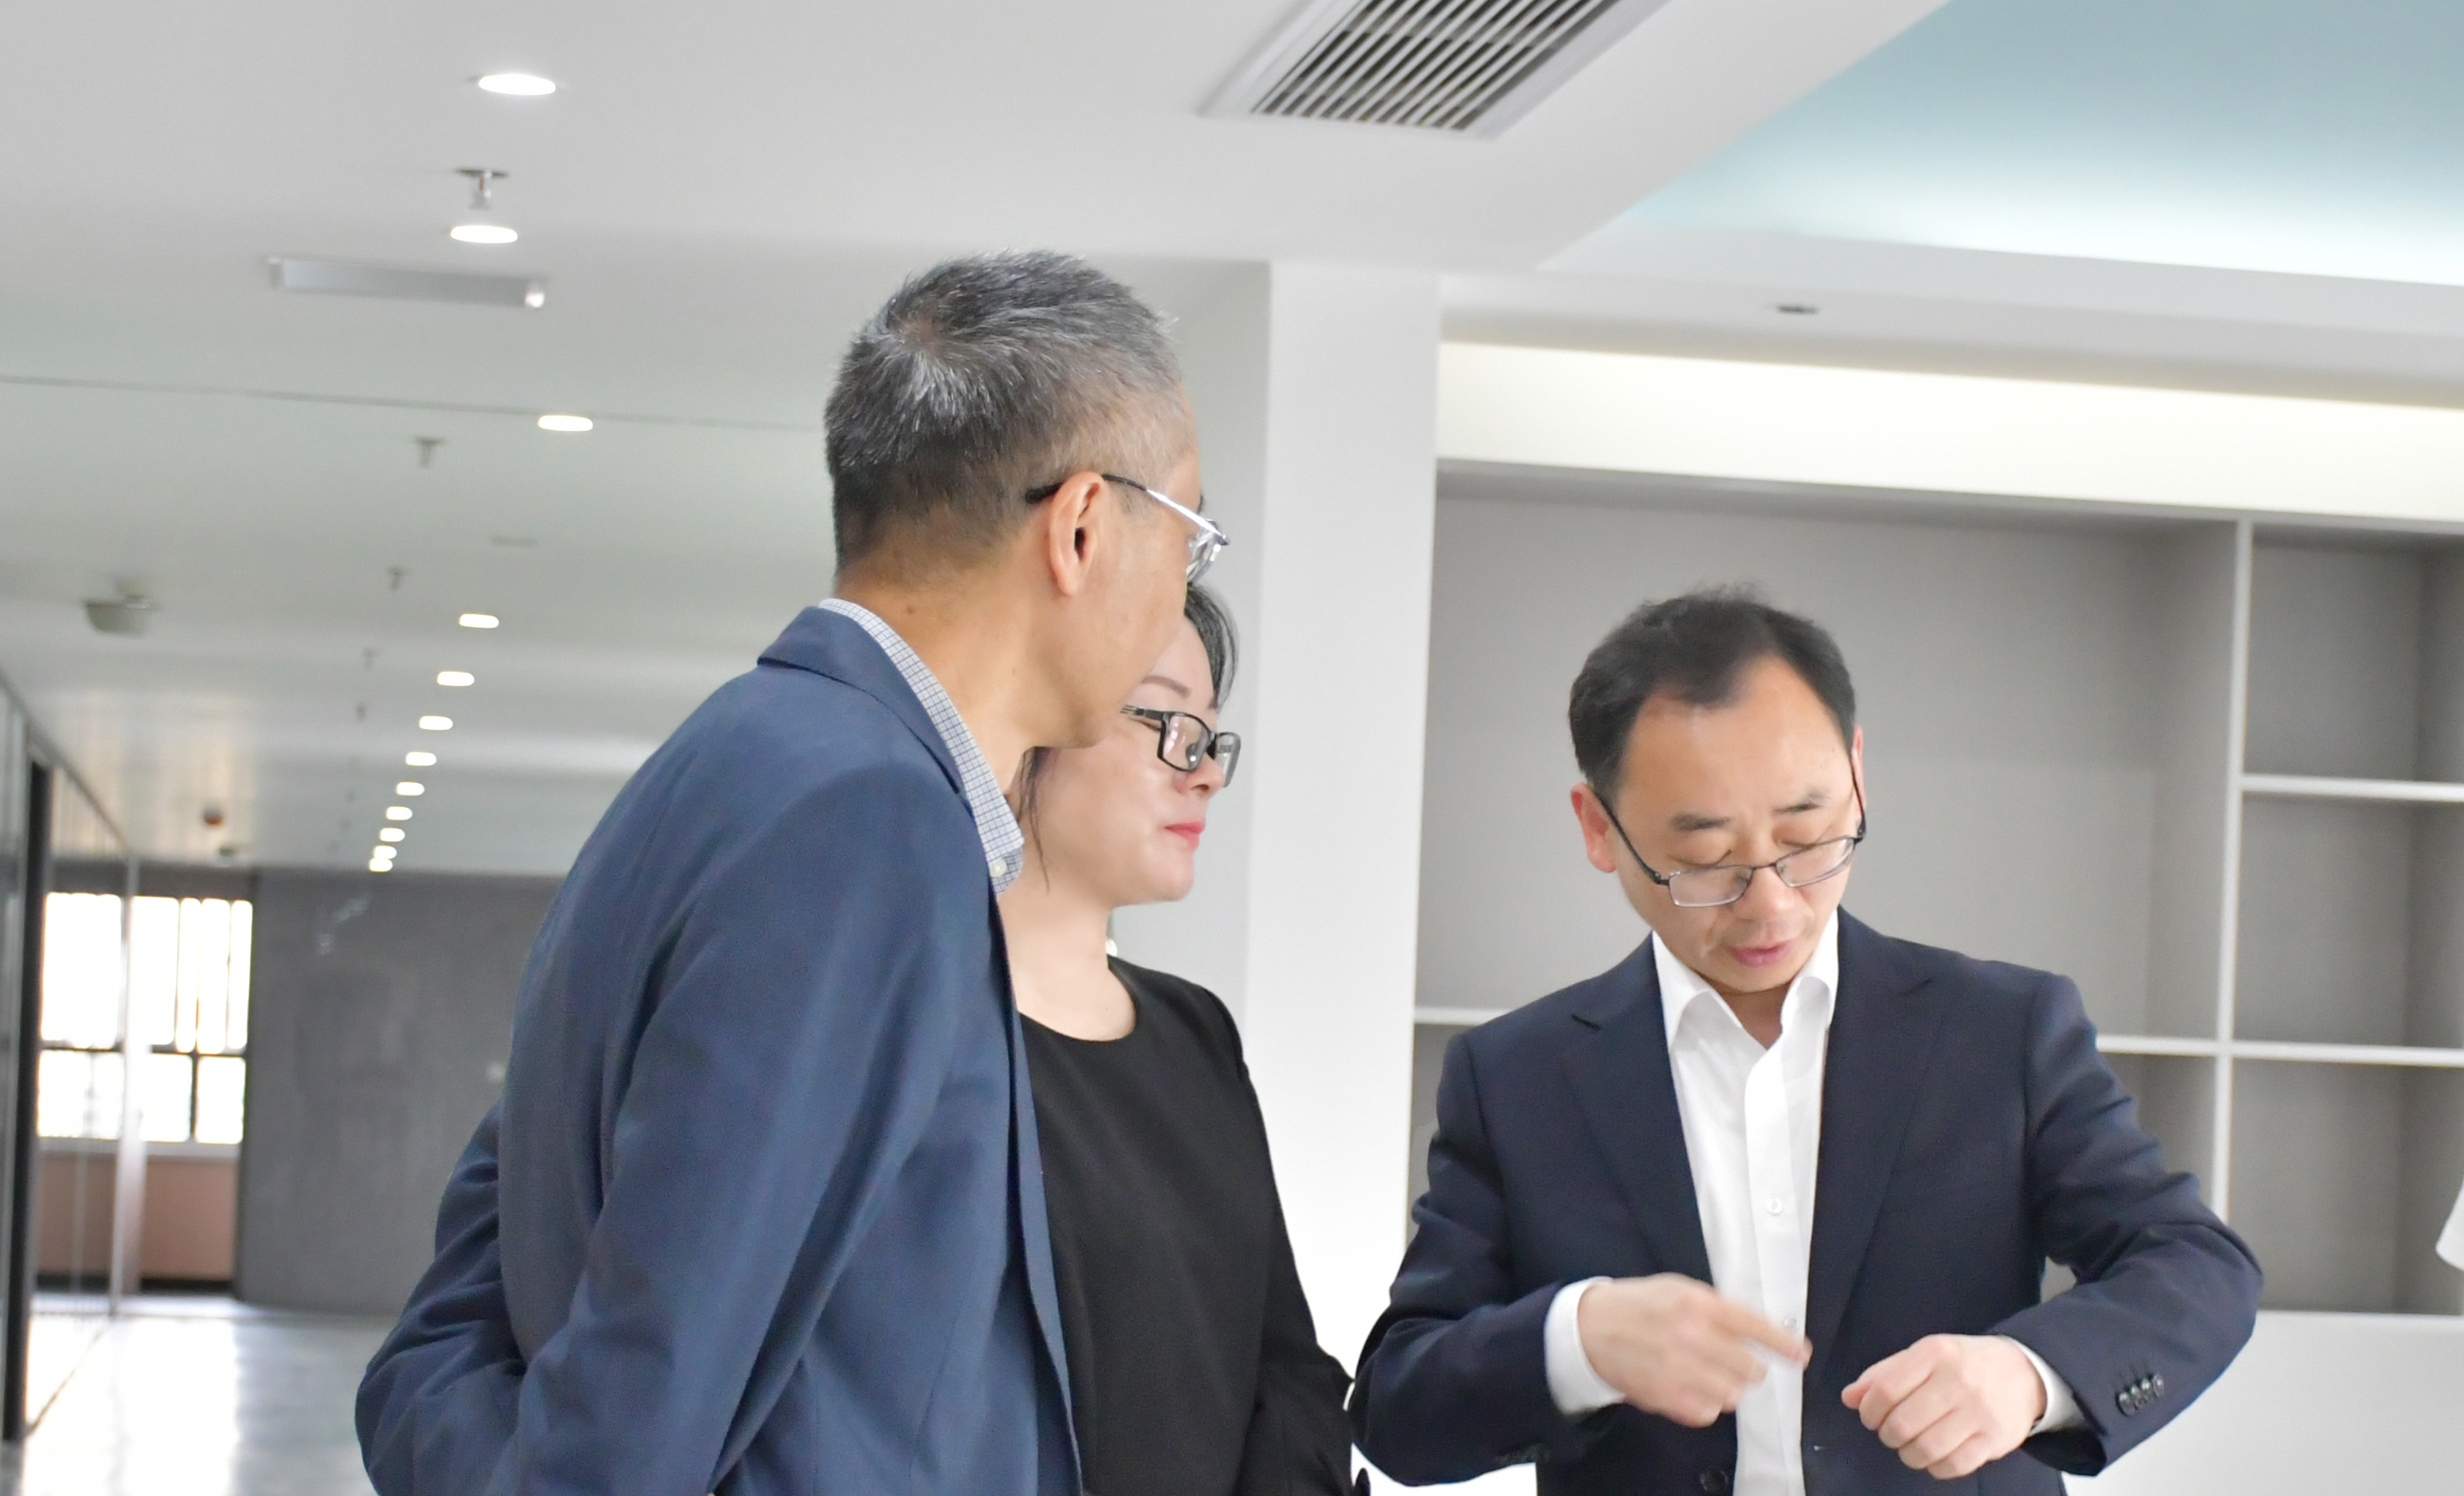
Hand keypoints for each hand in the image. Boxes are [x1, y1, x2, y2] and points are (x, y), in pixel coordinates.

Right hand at [1576, 1274, 1809, 1427]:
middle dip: (1749, 1368)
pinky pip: (1706, 1413)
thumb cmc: (1639, 1306)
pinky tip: (1690, 1388)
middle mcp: (1691, 1336)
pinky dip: (1705, 1405)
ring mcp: (1677, 1368)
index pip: (1754, 1326)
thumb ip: (1718, 1310)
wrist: (1590, 1328)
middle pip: (1750, 1368)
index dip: (1783, 1344)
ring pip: (1732, 1395)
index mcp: (1698, 1304)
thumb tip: (1758, 1334)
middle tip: (1736, 1363)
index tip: (1800, 1355)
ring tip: (1708, 1376)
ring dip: (1728, 1388)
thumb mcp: (1679, 1289)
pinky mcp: (1664, 1395)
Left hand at [1843, 1334, 2045, 1479]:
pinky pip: (1953, 1466)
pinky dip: (1935, 1467)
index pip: (1886, 1389)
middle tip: (1891, 1432)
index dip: (1869, 1410)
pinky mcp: (1995, 1440)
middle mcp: (1959, 1381)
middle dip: (1887, 1435)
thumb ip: (1883, 1374)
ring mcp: (1980, 1412)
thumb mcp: (1922, 1356)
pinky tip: (1934, 1455)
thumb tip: (1849, 1398)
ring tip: (1910, 1445)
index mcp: (1935, 1353)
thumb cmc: (1961, 1364)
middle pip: (1903, 1423)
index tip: (1870, 1416)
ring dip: (1908, 1454)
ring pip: (1926, 1449)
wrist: (2021, 1372)